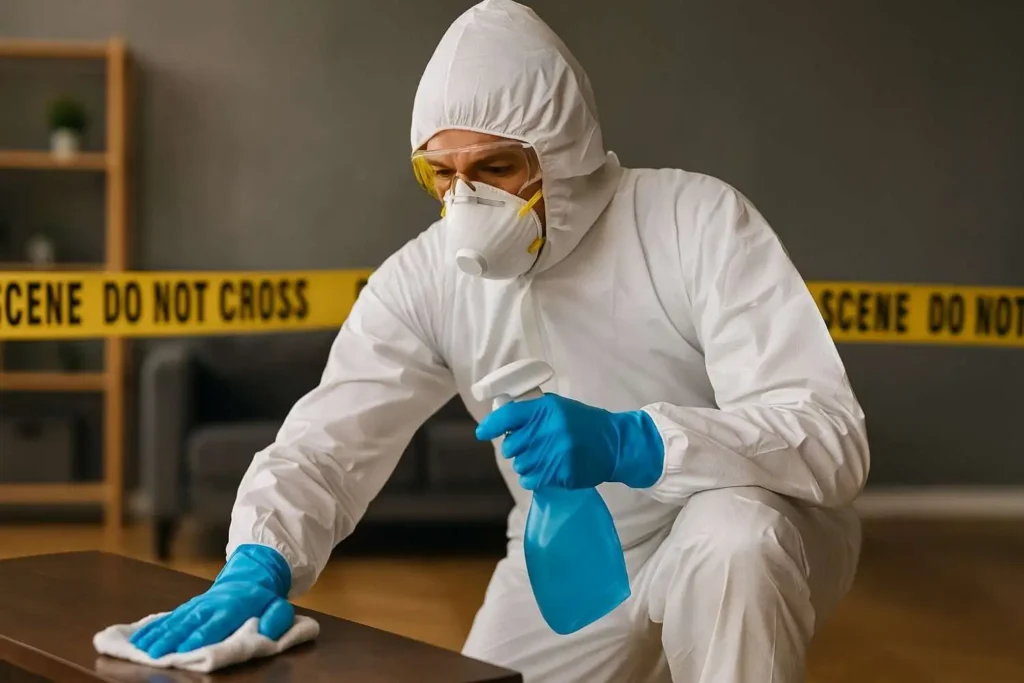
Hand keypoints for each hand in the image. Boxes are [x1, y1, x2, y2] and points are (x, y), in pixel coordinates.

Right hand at [129, 544, 292, 657]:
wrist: (251, 575)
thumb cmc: (263, 599)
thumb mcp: (278, 606)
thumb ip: (276, 618)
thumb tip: (266, 631)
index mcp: (232, 608)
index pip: (213, 625)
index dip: (198, 638)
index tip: (182, 651)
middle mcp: (210, 606)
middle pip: (188, 623)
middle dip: (170, 638)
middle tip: (152, 653)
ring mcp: (197, 605)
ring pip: (175, 619)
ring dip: (157, 633)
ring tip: (139, 647)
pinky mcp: (188, 606)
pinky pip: (169, 616)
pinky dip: (153, 626)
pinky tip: (138, 637)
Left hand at [475, 393, 664, 490]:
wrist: (615, 443)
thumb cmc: (585, 424)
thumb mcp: (560, 408)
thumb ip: (533, 413)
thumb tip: (501, 423)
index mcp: (547, 409)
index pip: (508, 417)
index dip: (491, 426)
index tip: (481, 433)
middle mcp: (549, 430)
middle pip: (510, 446)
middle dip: (515, 448)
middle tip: (531, 446)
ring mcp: (556, 453)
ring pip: (520, 466)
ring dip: (526, 465)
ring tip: (543, 458)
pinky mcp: (562, 473)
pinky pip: (532, 480)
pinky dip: (534, 478)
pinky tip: (546, 471)